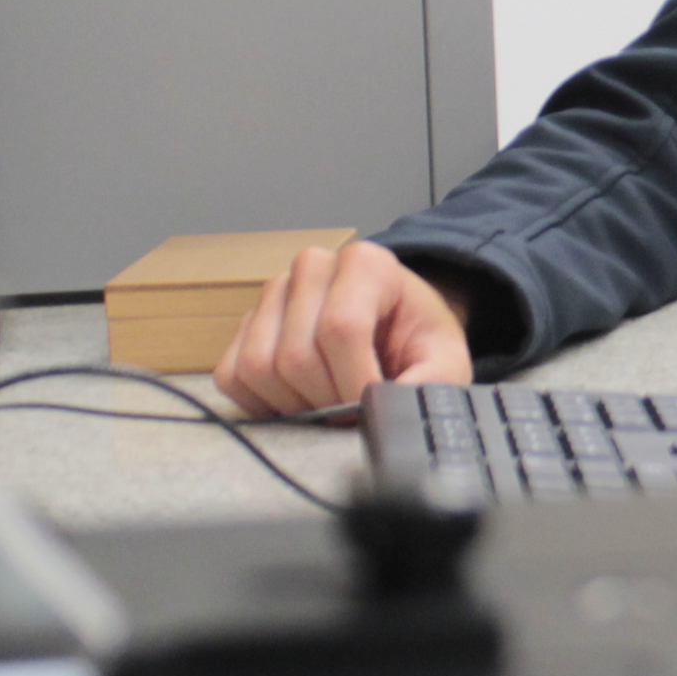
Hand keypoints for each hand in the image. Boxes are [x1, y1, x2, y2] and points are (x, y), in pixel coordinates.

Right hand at [214, 239, 473, 416]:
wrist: (396, 328)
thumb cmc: (418, 341)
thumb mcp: (445, 359)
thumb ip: (431, 383)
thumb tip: (393, 411)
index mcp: (366, 264)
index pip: (341, 329)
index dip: (354, 384)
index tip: (372, 407)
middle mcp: (313, 267)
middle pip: (296, 356)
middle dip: (327, 400)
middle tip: (354, 410)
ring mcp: (274, 293)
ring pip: (258, 368)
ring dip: (295, 405)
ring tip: (330, 404)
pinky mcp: (246, 324)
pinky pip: (231, 376)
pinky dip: (262, 403)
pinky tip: (300, 401)